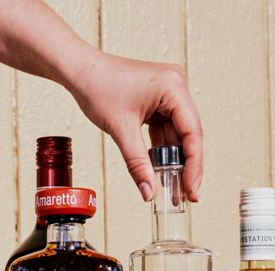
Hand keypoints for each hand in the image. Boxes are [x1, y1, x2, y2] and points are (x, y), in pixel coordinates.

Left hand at [65, 51, 202, 202]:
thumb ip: (138, 164)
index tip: (192, 190)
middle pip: (189, 135)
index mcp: (174, 87)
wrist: (80, 70)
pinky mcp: (158, 100)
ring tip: (174, 188)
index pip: (192, 132)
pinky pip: (165, 129)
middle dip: (186, 166)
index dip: (194, 165)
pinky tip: (162, 171)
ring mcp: (169, 93)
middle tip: (187, 195)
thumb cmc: (97, 87)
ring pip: (177, 134)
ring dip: (174, 161)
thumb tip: (149, 192)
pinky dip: (162, 149)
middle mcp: (177, 86)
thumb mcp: (121, 130)